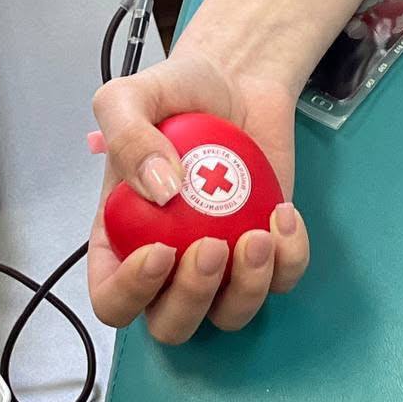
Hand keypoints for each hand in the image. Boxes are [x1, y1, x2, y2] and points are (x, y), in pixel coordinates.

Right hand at [88, 39, 308, 342]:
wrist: (237, 77)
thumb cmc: (176, 92)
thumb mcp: (129, 97)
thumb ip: (127, 136)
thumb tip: (160, 191)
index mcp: (123, 239)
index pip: (112, 300)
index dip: (130, 294)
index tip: (159, 252)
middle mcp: (170, 263)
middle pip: (172, 324)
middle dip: (193, 298)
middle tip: (213, 246)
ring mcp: (224, 261)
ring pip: (230, 315)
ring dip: (248, 289)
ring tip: (259, 235)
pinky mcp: (270, 248)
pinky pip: (283, 280)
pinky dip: (290, 260)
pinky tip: (285, 216)